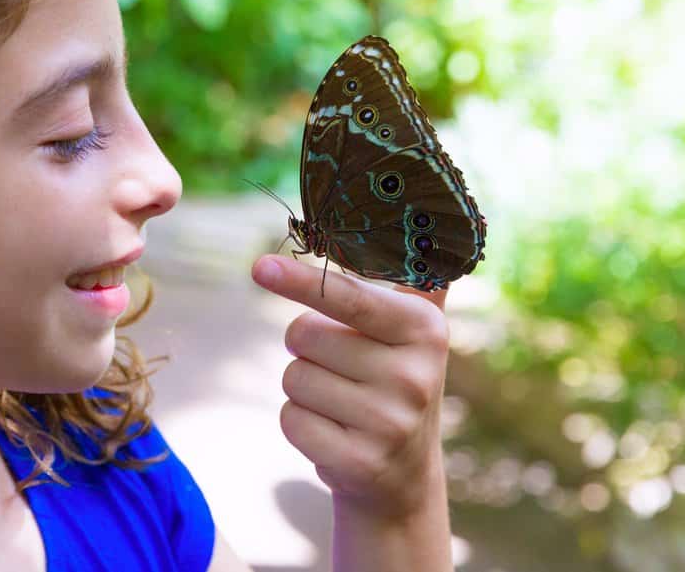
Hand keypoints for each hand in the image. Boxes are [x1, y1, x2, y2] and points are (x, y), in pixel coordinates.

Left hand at [251, 255, 449, 519]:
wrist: (404, 473)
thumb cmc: (393, 378)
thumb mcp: (413, 329)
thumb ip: (412, 276)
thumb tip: (416, 211)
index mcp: (424, 330)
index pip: (348, 298)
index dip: (302, 281)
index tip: (260, 267)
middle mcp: (415, 376)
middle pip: (303, 336)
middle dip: (306, 346)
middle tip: (341, 366)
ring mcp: (390, 424)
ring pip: (292, 378)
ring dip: (303, 386)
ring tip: (340, 401)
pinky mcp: (360, 463)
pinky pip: (290, 420)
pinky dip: (299, 422)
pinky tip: (334, 431)